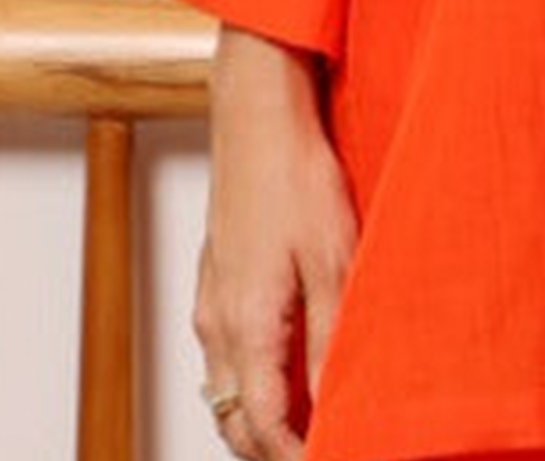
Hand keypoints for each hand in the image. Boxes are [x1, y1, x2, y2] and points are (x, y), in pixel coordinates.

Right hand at [193, 26, 359, 459]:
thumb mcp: (333, 261)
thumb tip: (335, 400)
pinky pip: (223, 357)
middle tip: (318, 449)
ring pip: (225, 392)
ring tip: (310, 422)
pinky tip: (287, 368)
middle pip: (235, 422)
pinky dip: (251, 382)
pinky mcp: (213, 282)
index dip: (296, 458)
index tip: (330, 460)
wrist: (257, 117)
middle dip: (272, 450)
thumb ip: (330, 339)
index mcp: (247, 326)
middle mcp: (217, 324)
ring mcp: (209, 304)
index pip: (263, 427)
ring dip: (260, 418)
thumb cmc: (295, 177)